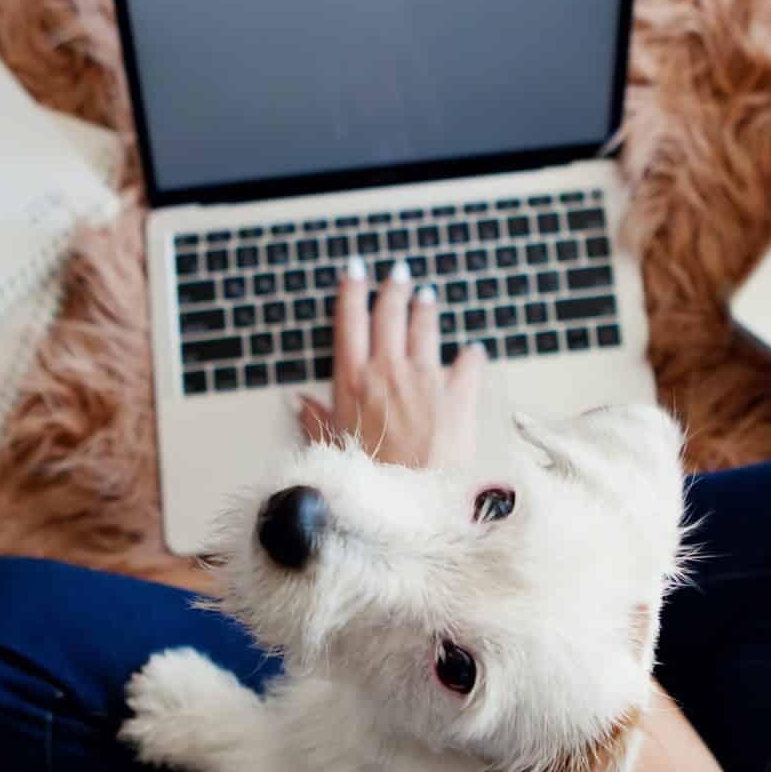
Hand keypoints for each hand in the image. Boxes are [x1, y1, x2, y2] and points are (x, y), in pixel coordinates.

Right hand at [298, 258, 487, 469]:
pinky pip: (467, 364)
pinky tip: (472, 350)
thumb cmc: (369, 478)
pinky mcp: (458, 395)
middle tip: (397, 274)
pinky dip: (470, 356)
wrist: (409, 501)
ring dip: (425, 308)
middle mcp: (387, 370)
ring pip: (425, 328)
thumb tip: (298, 402)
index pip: (349, 321)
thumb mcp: (331, 446)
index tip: (355, 271)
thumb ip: (315, 420)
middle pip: (389, 315)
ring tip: (427, 295)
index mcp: (352, 380)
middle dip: (393, 289)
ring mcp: (425, 379)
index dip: (352, 291)